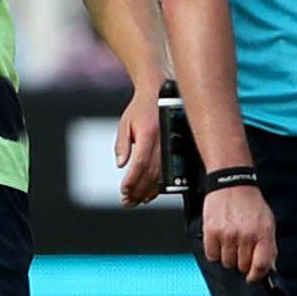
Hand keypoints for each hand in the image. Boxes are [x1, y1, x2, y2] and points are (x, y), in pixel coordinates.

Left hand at [116, 87, 162, 207]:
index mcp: (149, 134)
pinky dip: (158, 186)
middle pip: (152, 174)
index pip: (141, 163)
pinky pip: (168, 173)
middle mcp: (163, 141)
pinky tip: (149, 193)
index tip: (123, 191)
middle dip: (138, 191)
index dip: (132, 180)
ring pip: (162, 176)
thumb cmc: (140, 108)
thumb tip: (121, 164)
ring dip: (148, 192)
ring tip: (135, 201)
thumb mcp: (125, 123)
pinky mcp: (175, 149)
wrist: (159, 93)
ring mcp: (171, 146)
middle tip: (127, 202)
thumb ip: (122, 144)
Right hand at [203, 185, 276, 283]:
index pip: (261, 266)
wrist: (231, 184)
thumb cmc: (250, 203)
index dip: (257, 275)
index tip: (253, 277)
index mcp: (262, 233)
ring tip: (230, 242)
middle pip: (242, 266)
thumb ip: (269, 246)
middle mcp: (245, 235)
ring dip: (228, 256)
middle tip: (241, 249)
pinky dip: (215, 252)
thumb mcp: (267, 223)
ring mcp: (227, 234)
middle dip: (242, 261)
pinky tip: (220, 241)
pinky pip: (212, 255)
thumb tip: (268, 268)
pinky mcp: (211, 232)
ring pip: (227, 263)